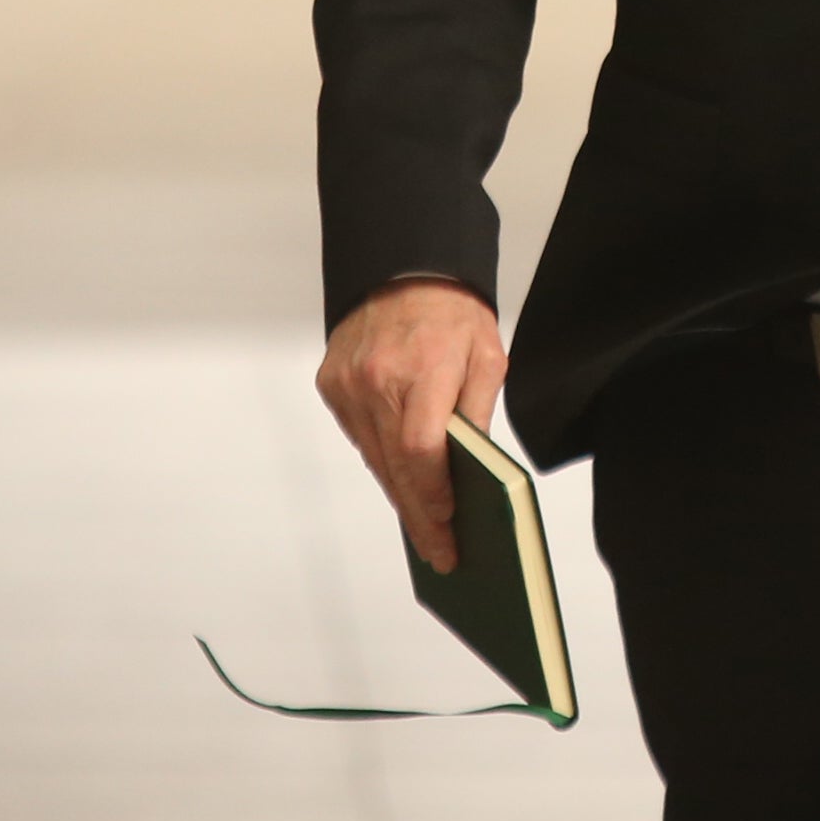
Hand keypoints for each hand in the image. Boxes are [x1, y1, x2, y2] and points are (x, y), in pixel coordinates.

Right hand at [315, 280, 508, 573]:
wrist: (402, 267)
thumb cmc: (452, 312)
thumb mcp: (487, 355)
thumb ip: (477, 412)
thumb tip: (474, 470)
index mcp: (423, 367)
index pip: (421, 448)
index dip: (433, 492)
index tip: (449, 522)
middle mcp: (378, 378)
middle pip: (396, 466)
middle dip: (420, 515)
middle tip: (439, 553)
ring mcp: (349, 384)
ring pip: (375, 458)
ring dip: (400, 494)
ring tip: (425, 531)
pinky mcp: (332, 385)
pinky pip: (360, 437)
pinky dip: (382, 460)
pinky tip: (402, 484)